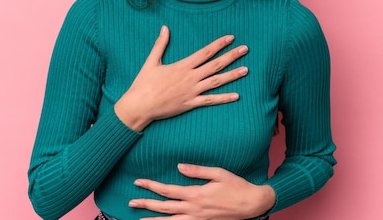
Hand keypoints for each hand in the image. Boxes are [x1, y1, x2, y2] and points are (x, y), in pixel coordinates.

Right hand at [115, 26, 247, 130]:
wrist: (140, 105)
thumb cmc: (143, 84)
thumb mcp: (151, 61)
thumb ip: (160, 44)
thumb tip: (165, 27)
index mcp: (182, 66)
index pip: (205, 52)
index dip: (219, 44)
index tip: (231, 38)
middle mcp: (190, 77)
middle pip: (215, 65)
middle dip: (231, 56)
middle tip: (245, 49)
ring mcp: (192, 91)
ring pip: (216, 82)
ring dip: (232, 75)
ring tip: (246, 70)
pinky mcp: (190, 104)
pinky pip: (210, 101)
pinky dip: (224, 98)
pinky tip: (236, 96)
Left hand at [129, 163, 275, 219]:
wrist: (252, 204)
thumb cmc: (236, 186)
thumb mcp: (218, 173)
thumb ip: (198, 170)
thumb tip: (179, 167)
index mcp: (196, 194)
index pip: (167, 190)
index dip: (151, 186)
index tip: (138, 182)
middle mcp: (194, 209)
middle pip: (164, 207)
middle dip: (146, 204)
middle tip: (131, 201)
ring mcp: (198, 219)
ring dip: (154, 219)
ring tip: (139, 218)